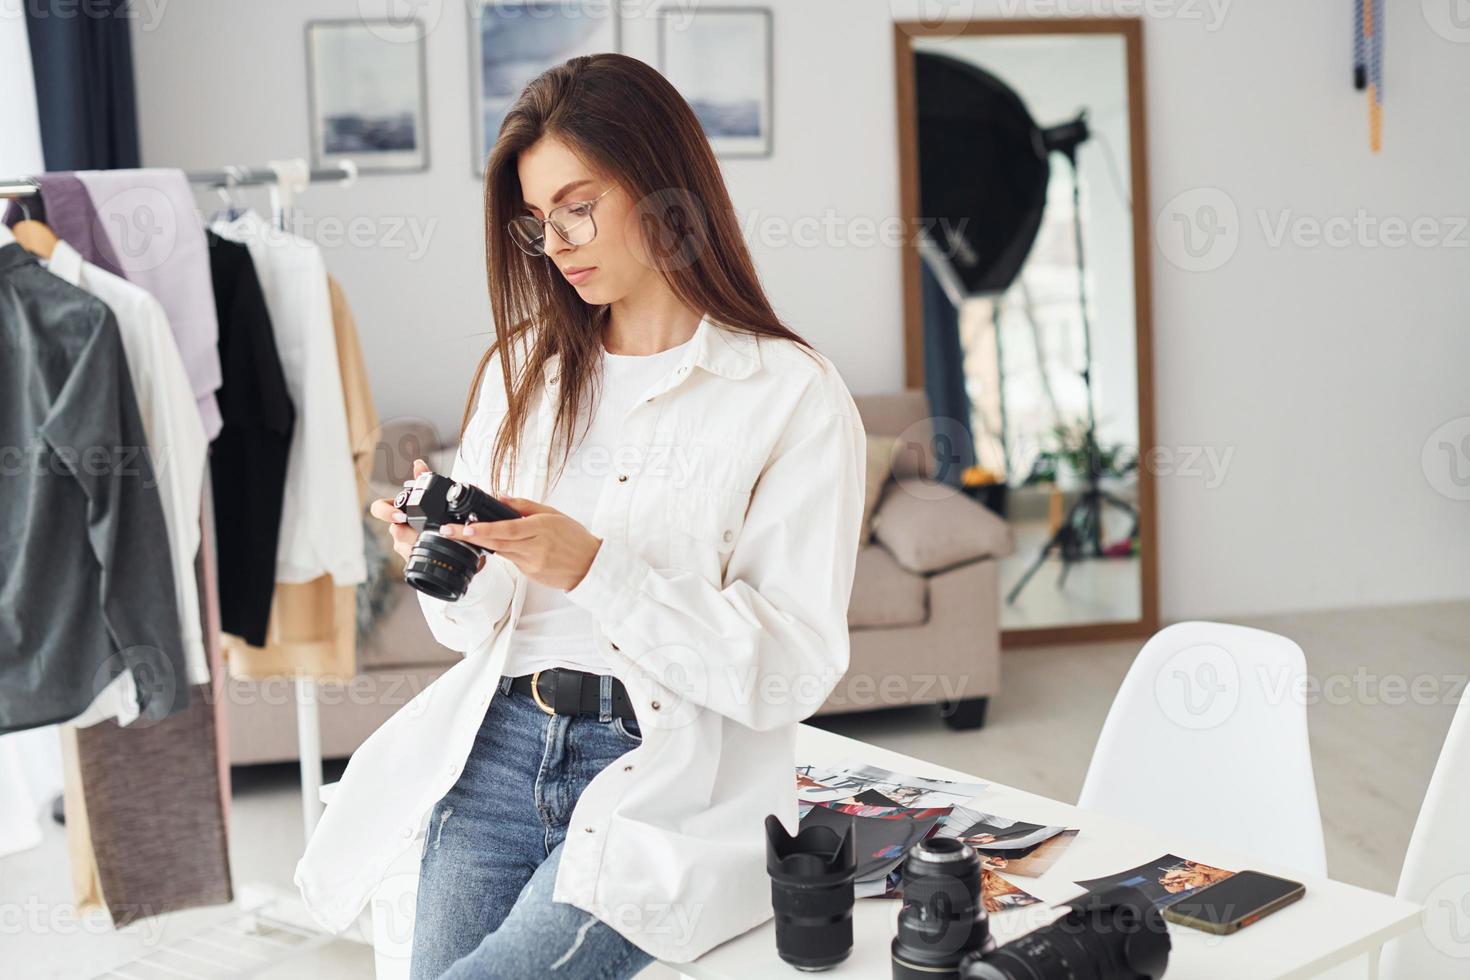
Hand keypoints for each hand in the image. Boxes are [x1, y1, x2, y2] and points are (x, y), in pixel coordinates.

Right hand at [369, 458, 488, 569]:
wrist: (446, 532)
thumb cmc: (433, 511)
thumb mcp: (430, 495)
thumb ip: (423, 479)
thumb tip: (419, 463)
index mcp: (397, 509)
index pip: (378, 508)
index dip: (386, 512)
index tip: (401, 515)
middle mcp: (396, 526)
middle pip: (394, 530)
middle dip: (409, 533)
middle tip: (422, 533)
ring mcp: (401, 542)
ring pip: (403, 545)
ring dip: (418, 544)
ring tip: (433, 541)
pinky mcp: (410, 556)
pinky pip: (412, 557)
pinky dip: (424, 555)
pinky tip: (434, 552)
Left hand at [439, 496, 600, 591]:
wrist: (591, 566)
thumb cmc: (575, 538)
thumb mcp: (554, 514)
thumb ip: (526, 506)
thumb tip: (502, 498)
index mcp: (541, 529)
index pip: (507, 529)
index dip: (484, 530)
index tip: (466, 527)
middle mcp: (534, 548)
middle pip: (495, 543)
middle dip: (469, 536)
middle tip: (448, 531)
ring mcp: (531, 564)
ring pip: (500, 552)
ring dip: (482, 543)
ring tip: (464, 533)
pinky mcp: (530, 575)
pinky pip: (511, 560)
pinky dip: (504, 550)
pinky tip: (506, 544)